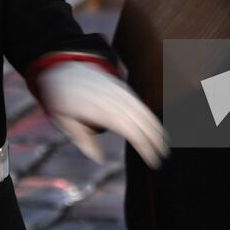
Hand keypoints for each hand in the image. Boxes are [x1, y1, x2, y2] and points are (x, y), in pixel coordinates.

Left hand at [37, 62, 168, 168]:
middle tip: (163, 157)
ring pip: (144, 111)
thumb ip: (83, 140)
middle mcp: (115, 100)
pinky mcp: (121, 87)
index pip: (131, 131)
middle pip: (142, 121)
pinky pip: (140, 103)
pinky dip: (150, 115)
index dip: (145, 147)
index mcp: (102, 110)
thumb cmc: (64, 99)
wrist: (65, 68)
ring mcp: (120, 92)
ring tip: (165, 144)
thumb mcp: (66, 121)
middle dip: (156, 139)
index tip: (153, 161)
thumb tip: (99, 158)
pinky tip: (156, 126)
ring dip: (157, 127)